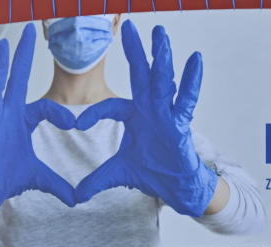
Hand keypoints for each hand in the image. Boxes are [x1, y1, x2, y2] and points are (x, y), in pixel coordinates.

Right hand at [0, 24, 76, 213]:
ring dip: (3, 60)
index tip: (74, 123)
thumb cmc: (1, 180)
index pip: (44, 107)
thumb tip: (76, 199)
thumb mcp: (36, 179)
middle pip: (18, 77)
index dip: (59, 113)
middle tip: (32, 30)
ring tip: (9, 39)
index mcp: (20, 122)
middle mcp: (6, 113)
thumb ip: (56, 184)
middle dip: (25, 55)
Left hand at [73, 21, 218, 217]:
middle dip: (135, 51)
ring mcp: (166, 114)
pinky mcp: (181, 124)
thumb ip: (95, 180)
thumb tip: (75, 197)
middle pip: (140, 76)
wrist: (174, 187)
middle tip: (128, 26)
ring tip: (159, 33)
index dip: (94, 114)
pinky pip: (187, 100)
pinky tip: (195, 60)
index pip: (110, 107)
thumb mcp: (117, 174)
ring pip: (162, 81)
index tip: (77, 124)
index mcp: (133, 116)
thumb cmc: (151, 172)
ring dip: (161, 57)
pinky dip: (191, 80)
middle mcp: (150, 109)